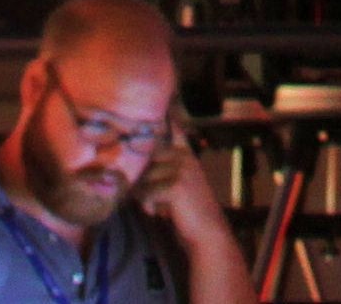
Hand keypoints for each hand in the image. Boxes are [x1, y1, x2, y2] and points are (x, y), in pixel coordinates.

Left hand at [134, 123, 229, 244]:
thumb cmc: (189, 212)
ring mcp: (181, 170)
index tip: (163, 107)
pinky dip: (147, 205)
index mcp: (187, 155)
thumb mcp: (178, 186)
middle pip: (146, 158)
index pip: (174, 130)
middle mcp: (185, 158)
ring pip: (144, 177)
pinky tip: (157, 212)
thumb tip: (132, 172)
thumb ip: (161, 173)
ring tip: (155, 207)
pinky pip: (146, 192)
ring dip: (143, 195)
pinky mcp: (176, 185)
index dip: (166, 118)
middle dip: (141, 178)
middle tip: (147, 197)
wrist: (207, 233)